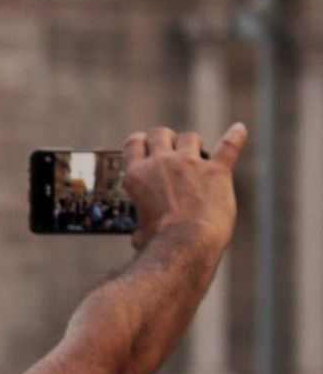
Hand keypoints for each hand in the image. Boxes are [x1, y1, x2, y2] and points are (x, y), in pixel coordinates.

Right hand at [122, 123, 247, 252]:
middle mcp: (161, 163)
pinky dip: (235, 136)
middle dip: (166, 139)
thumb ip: (141, 226)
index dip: (140, 142)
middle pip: (161, 133)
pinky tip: (239, 129)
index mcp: (137, 175)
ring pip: (190, 137)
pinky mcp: (217, 171)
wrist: (186, 244)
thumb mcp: (139, 233)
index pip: (134, 143)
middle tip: (172, 149)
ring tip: (199, 154)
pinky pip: (228, 146)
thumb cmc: (159, 244)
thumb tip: (140, 236)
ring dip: (192, 144)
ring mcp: (190, 164)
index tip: (146, 146)